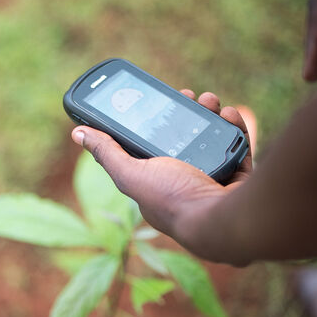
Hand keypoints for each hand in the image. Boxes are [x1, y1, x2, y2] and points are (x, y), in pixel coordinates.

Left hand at [70, 90, 252, 260]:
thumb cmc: (171, 199)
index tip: (161, 100)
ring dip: (211, 115)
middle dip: (186, 113)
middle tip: (189, 95)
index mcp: (156, 182)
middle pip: (185, 138)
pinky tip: (230, 114)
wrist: (218, 220)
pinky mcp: (238, 178)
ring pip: (212, 139)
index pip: (152, 146)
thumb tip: (78, 133)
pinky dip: (235, 129)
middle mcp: (184, 182)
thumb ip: (107, 153)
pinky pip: (237, 147)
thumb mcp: (130, 173)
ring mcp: (212, 180)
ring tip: (210, 101)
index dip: (155, 123)